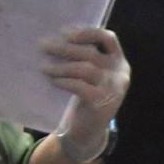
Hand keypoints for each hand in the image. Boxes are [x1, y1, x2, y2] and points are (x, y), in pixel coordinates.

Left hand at [42, 26, 129, 161]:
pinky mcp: (102, 103)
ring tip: (44, 67)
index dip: (87, 32)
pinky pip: (80, 86)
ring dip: (61, 66)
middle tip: (43, 45)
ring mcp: (113, 89)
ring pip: (85, 68)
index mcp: (119, 61)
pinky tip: (53, 80)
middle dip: (64, 48)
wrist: (89, 131)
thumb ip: (85, 57)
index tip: (64, 32)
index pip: (108, 38)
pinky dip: (64, 81)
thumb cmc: (86, 96)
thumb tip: (57, 37)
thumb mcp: (93, 75)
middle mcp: (120, 73)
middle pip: (91, 53)